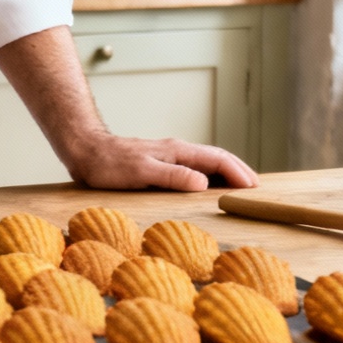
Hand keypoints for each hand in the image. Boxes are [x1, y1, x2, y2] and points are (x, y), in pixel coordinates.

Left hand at [64, 133, 259, 191]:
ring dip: (227, 175)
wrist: (86, 152)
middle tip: (256, 191)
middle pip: (218, 159)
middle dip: (239, 172)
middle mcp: (178, 152)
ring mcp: (170, 157)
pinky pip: (194, 170)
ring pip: (207, 164)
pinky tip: (208, 191)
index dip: (238, 173)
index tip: (254, 190)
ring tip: (241, 191)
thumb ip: (172, 176)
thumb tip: (203, 183)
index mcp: (178, 151)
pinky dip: (209, 179)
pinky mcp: (161, 165)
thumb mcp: (141, 172)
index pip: (218, 159)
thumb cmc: (109, 164)